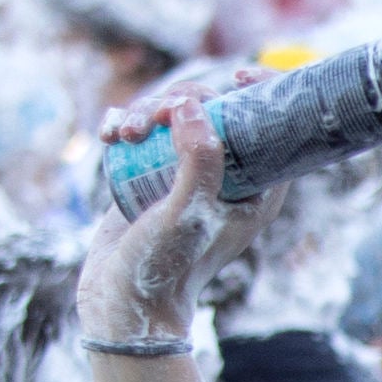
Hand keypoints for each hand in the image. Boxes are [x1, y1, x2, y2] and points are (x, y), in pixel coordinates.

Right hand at [80, 77, 292, 341]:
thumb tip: (191, 104)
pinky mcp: (151, 176)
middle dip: (180, 102)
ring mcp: (187, 176)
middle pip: (214, 113)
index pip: (272, 131)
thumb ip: (198, 161)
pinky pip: (144, 134)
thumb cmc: (166, 268)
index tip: (238, 76)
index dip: (262, 96)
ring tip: (122, 133)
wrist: (124, 305)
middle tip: (149, 118)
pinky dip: (125, 125)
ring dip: (145, 112)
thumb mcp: (187, 214)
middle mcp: (227, 180)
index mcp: (257, 191)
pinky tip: (109, 134)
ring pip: (174, 118)